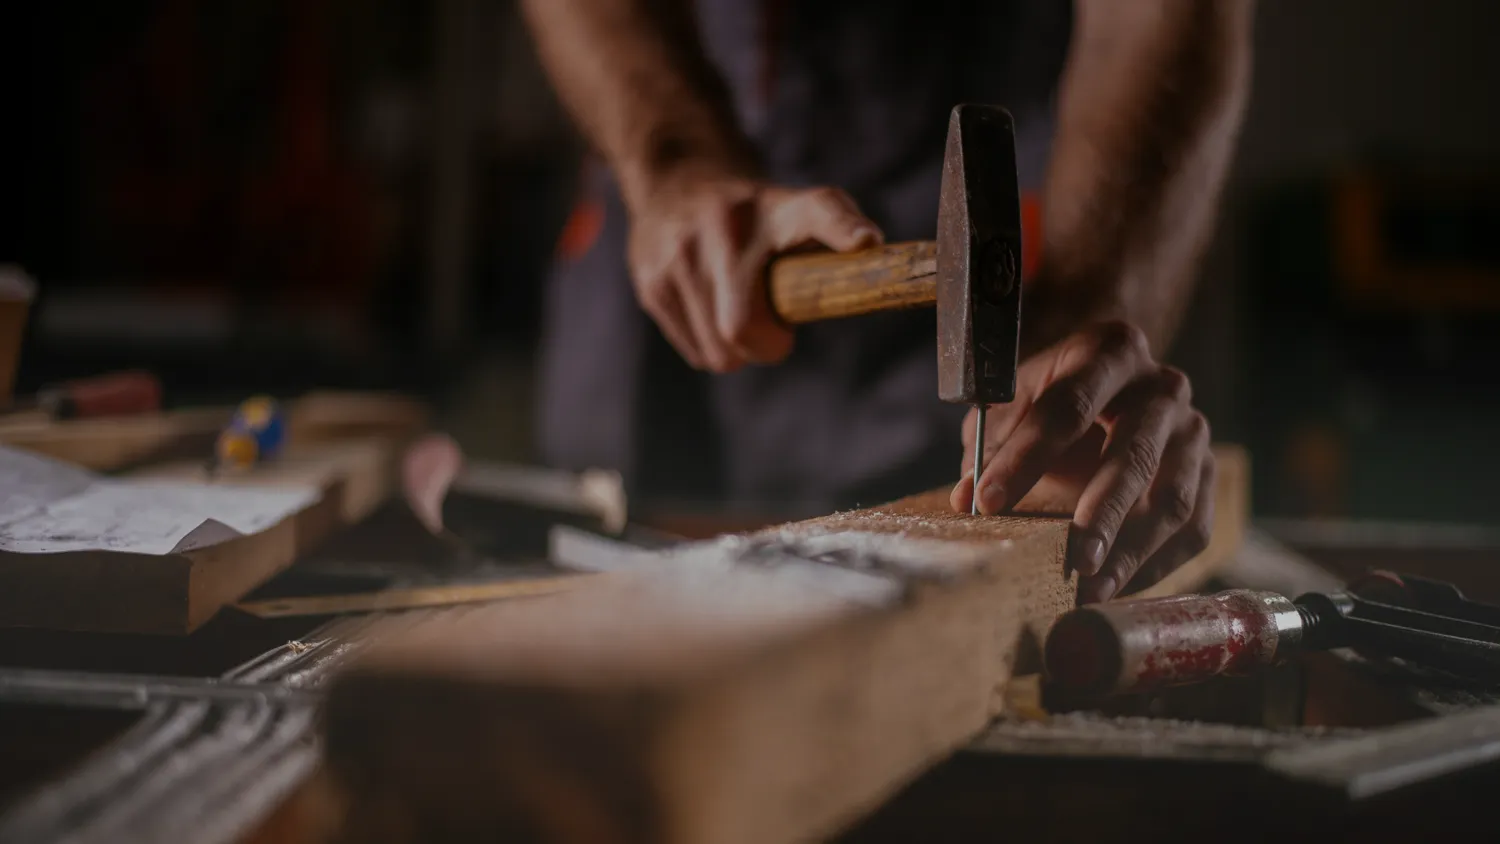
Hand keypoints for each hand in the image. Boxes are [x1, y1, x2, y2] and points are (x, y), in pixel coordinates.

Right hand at [626, 170, 882, 371]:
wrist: (678, 179)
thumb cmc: (755, 214)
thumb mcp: (800, 209)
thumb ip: (838, 228)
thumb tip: (869, 246)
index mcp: (778, 207)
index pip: (819, 211)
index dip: (844, 228)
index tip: (866, 242)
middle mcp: (724, 226)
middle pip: (742, 329)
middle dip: (764, 344)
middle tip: (771, 328)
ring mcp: (679, 255)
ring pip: (718, 352)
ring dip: (736, 349)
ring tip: (737, 312)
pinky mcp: (651, 282)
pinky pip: (696, 352)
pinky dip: (710, 346)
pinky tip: (709, 310)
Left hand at [950, 321, 1214, 603]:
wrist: (1109, 386)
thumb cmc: (1051, 398)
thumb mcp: (1013, 403)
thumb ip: (989, 446)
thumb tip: (965, 500)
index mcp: (1110, 352)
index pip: (1067, 406)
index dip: (1026, 457)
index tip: (989, 502)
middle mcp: (1163, 387)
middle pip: (1133, 454)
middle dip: (1101, 512)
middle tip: (1074, 560)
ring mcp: (1193, 431)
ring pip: (1173, 498)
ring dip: (1132, 550)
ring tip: (1091, 588)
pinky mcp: (1208, 473)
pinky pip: (1193, 528)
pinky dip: (1155, 565)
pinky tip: (1115, 586)